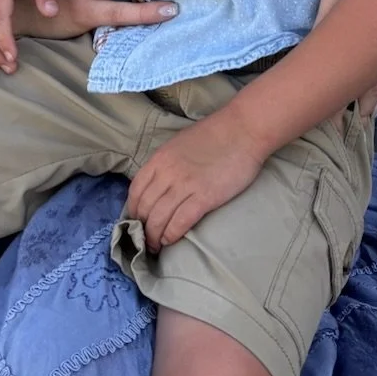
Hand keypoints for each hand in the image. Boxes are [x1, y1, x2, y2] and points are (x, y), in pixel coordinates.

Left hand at [125, 112, 264, 250]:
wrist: (243, 129)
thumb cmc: (215, 134)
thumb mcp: (180, 144)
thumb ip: (166, 163)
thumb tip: (158, 185)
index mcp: (160, 158)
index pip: (135, 191)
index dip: (133, 211)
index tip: (137, 221)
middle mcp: (167, 172)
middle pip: (145, 208)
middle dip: (142, 228)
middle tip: (146, 239)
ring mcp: (185, 185)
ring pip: (159, 218)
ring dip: (154, 237)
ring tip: (156, 246)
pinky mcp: (204, 197)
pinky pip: (180, 222)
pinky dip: (171, 235)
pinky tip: (170, 241)